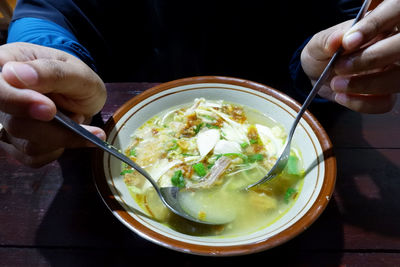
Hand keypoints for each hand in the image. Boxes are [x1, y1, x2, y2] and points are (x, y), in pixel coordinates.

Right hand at [0, 42, 106, 166]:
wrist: (84, 97)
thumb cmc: (77, 79)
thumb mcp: (76, 72)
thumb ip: (50, 72)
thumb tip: (15, 74)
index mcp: (6, 65)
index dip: (16, 100)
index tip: (49, 109)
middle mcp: (1, 95)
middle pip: (12, 121)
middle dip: (49, 126)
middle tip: (78, 118)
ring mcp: (5, 121)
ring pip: (25, 143)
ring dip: (60, 136)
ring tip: (78, 118)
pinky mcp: (15, 143)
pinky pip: (33, 157)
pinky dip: (59, 148)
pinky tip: (73, 134)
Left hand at [301, 0, 398, 112]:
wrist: (316, 76)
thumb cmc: (323, 53)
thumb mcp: (318, 44)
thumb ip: (327, 41)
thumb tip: (338, 39)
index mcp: (380, 25)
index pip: (391, 16)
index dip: (372, 29)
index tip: (348, 42)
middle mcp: (391, 46)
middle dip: (370, 59)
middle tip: (340, 67)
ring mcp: (392, 70)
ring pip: (396, 78)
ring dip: (365, 85)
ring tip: (336, 84)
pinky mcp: (386, 93)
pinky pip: (385, 102)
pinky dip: (362, 103)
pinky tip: (342, 96)